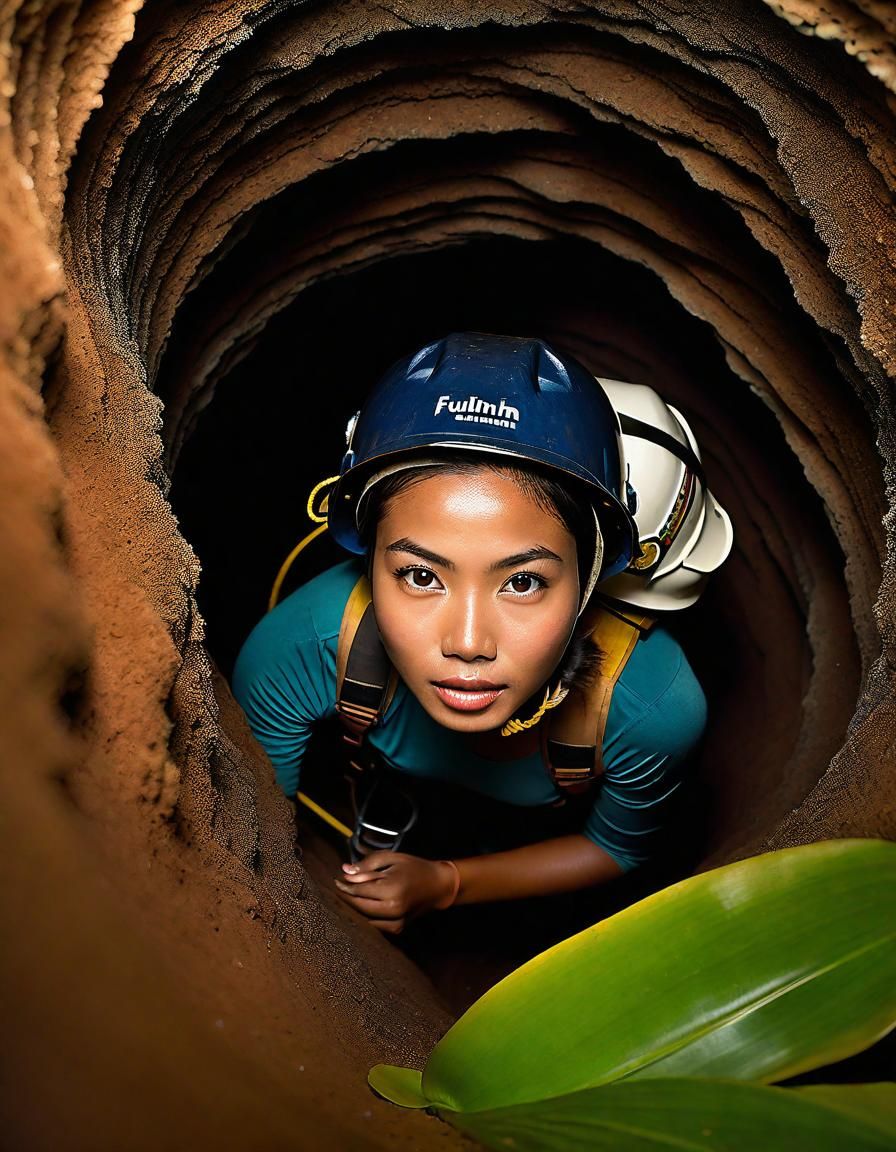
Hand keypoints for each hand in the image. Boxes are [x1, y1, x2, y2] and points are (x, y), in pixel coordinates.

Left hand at [334, 851, 457, 934]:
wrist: (438, 885)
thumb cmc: (414, 867)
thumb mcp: (392, 858)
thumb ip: (368, 865)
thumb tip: (345, 871)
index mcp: (391, 888)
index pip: (359, 890)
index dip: (344, 886)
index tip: (335, 880)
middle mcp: (393, 908)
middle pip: (359, 907)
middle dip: (346, 898)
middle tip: (337, 889)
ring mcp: (396, 921)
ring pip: (365, 918)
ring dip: (353, 909)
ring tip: (345, 898)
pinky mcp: (398, 928)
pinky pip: (375, 926)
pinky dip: (365, 917)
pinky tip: (359, 908)